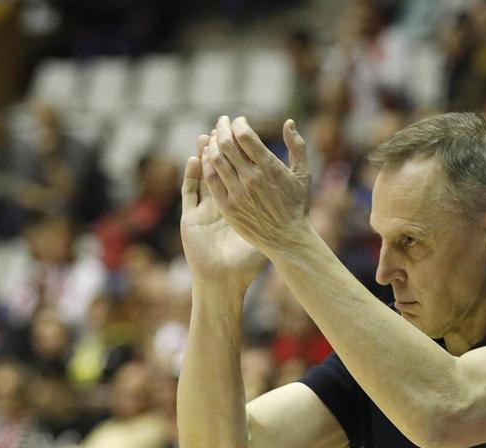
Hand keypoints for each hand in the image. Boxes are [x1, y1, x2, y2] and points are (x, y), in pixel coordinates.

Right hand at [180, 134, 268, 288]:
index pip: (239, 174)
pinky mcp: (190, 217)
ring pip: (203, 176)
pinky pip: (190, 191)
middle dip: (221, 148)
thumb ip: (278, 217)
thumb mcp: (266, 235)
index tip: (246, 137)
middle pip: (220, 170)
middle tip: (223, 126)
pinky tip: (194, 159)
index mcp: (239, 207)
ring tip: (207, 136)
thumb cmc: (248, 263)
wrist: (226, 282)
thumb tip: (295, 199)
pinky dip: (191, 175)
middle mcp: (221, 205)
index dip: (241, 155)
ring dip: (204, 156)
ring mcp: (204, 211)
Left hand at [202, 115, 311, 255]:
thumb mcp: (303, 174)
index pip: (246, 135)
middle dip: (222, 127)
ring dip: (213, 143)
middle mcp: (252, 178)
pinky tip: (209, 156)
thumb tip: (289, 122)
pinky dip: (207, 164)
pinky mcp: (227, 206)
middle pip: (227, 144)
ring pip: (216, 159)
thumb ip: (297, 147)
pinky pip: (211, 179)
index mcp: (270, 168)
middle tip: (222, 122)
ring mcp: (238, 192)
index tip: (239, 121)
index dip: (239, 124)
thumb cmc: (297, 205)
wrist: (288, 238)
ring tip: (215, 137)